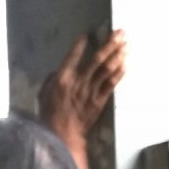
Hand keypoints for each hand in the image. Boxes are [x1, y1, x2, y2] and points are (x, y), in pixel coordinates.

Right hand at [40, 30, 125, 145]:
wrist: (61, 136)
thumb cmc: (48, 116)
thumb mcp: (43, 96)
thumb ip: (51, 80)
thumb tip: (58, 72)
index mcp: (63, 79)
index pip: (73, 56)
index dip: (81, 44)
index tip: (87, 34)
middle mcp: (79, 81)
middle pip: (98, 59)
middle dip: (110, 44)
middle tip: (121, 32)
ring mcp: (91, 91)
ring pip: (108, 69)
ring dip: (118, 55)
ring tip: (126, 44)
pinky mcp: (100, 100)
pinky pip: (111, 84)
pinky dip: (119, 73)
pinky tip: (125, 64)